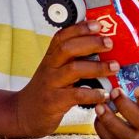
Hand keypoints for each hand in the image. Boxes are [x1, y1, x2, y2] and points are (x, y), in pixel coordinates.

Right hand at [13, 20, 115, 137]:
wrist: (24, 114)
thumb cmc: (48, 90)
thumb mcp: (56, 71)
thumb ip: (74, 60)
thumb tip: (103, 49)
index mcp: (51, 57)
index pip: (62, 36)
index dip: (79, 28)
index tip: (97, 24)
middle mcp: (50, 67)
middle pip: (67, 48)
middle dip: (91, 43)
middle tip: (109, 43)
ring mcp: (51, 84)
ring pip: (73, 69)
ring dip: (97, 67)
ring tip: (114, 67)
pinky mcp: (53, 102)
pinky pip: (75, 95)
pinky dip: (92, 94)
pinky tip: (104, 94)